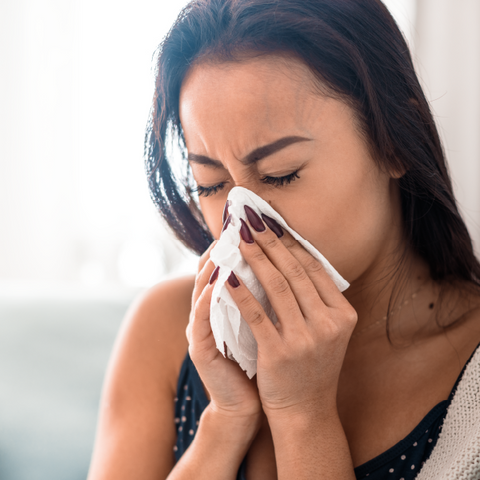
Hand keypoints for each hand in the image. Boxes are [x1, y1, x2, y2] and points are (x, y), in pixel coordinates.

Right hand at [186, 240, 262, 425]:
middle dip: (226, 245)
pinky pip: (201, 319)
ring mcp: (200, 330)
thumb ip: (269, 295)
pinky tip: (218, 282)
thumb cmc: (263, 359)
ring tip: (227, 243)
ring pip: (203, 288)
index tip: (254, 223)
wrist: (250, 403)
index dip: (239, 244)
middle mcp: (209, 312)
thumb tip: (290, 264)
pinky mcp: (199, 350)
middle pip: (212, 269)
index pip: (228, 264)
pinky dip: (207, 299)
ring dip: (214, 264)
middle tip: (238, 222)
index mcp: (226, 304)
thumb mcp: (268, 321)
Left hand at [225, 209, 357, 418]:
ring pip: (276, 287)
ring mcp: (306, 339)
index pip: (313, 268)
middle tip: (251, 221)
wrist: (305, 411)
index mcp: (342, 314)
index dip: (290, 243)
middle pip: (294, 272)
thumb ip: (316, 299)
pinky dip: (240, 293)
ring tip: (238, 240)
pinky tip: (226, 276)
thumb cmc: (311, 366)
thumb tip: (291, 256)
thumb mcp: (326, 331)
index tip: (272, 224)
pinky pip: (256, 314)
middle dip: (270, 242)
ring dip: (254, 259)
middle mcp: (329, 323)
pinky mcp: (280, 352)